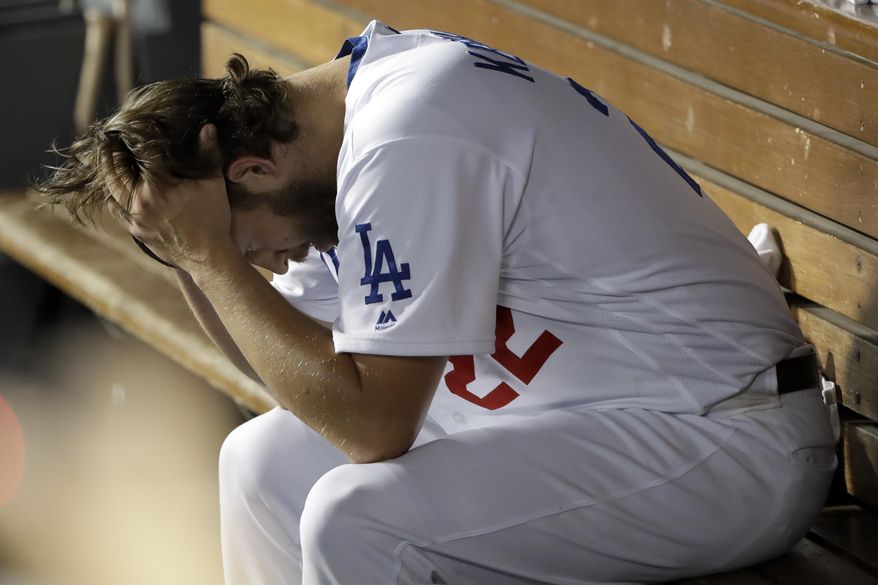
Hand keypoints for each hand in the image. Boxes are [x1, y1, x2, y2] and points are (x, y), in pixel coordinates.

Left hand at [103, 124, 236, 271]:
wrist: (208, 256)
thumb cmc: (213, 219)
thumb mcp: (214, 184)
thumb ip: (209, 154)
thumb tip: (208, 127)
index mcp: (159, 184)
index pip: (142, 152)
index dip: (137, 135)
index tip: (134, 124)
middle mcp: (141, 198)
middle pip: (117, 168)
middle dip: (113, 151)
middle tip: (110, 137)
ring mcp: (135, 216)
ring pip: (112, 188)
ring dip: (107, 171)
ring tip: (105, 158)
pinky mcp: (135, 230)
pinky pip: (116, 210)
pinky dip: (111, 196)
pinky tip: (111, 189)